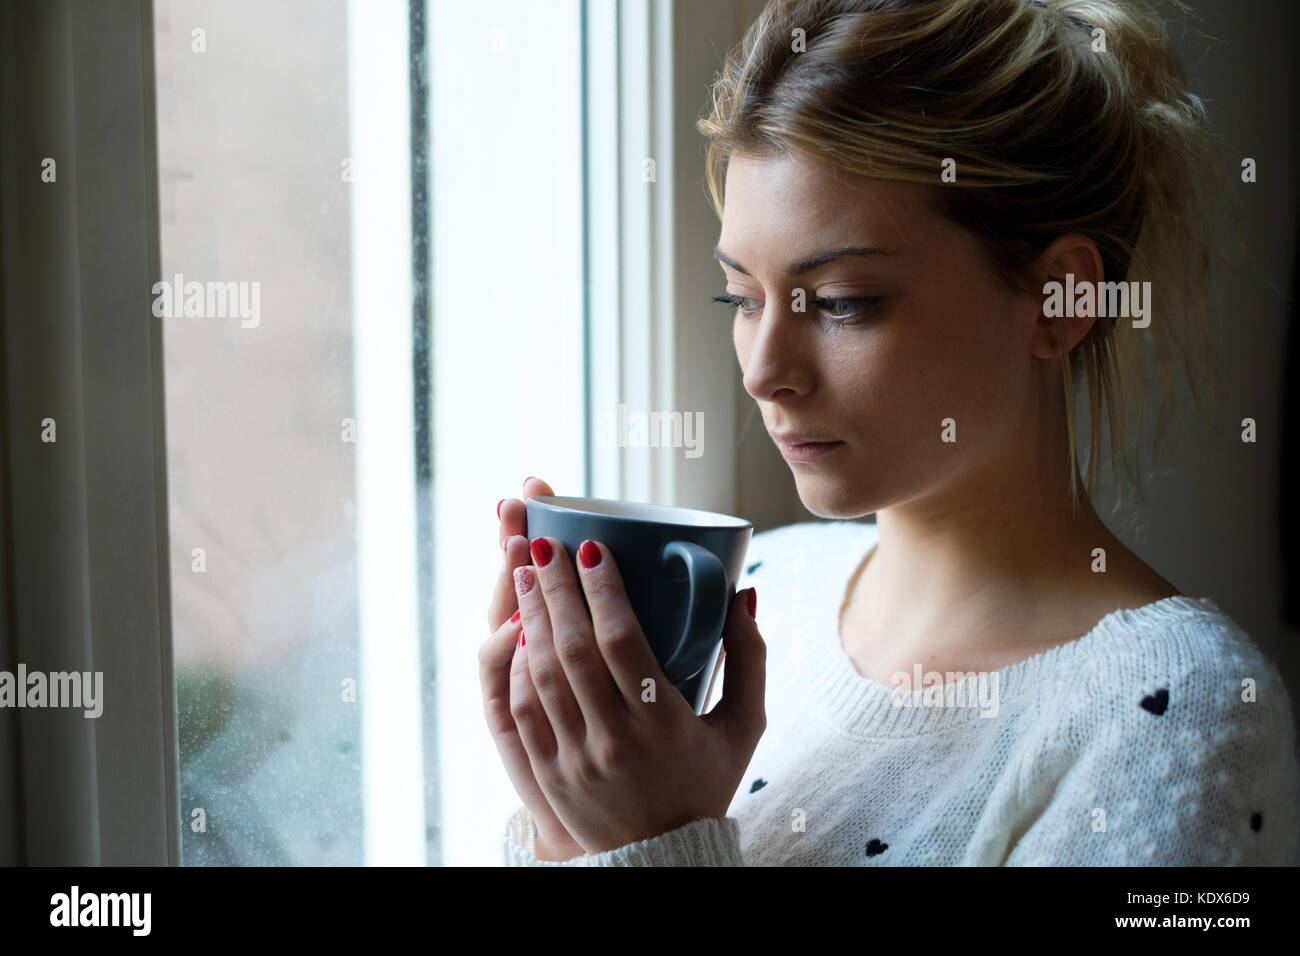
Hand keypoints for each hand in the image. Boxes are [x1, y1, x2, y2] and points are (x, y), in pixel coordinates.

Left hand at [510, 532, 765, 854]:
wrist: (662, 858)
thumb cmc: (707, 781)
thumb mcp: (745, 724)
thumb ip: (749, 657)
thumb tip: (742, 592)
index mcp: (664, 725)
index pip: (623, 643)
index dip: (603, 590)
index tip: (591, 548)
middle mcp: (616, 742)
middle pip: (575, 651)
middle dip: (556, 589)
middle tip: (544, 543)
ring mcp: (576, 760)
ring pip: (542, 676)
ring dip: (530, 618)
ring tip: (527, 573)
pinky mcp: (548, 773)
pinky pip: (522, 709)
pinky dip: (517, 666)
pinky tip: (518, 630)